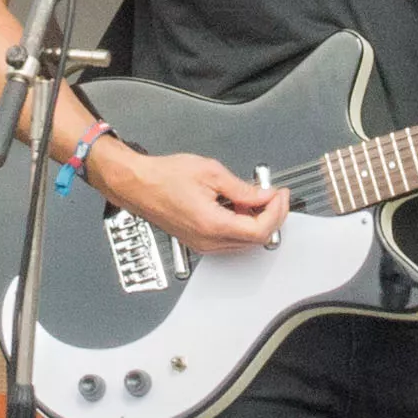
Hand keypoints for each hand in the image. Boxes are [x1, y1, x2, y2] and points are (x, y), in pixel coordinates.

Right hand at [95, 143, 287, 254]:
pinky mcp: (197, 241)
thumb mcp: (211, 173)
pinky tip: (238, 205)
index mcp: (212, 224)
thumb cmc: (163, 177)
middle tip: (273, 195)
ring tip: (255, 197)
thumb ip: (242, 188)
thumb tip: (264, 196)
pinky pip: (228, 240)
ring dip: (255, 221)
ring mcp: (202, 244)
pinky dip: (240, 224)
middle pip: (254, 240)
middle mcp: (207, 241)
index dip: (276, 212)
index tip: (280, 195)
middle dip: (270, 216)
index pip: (260, 230)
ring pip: (243, 242)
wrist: (137, 184)